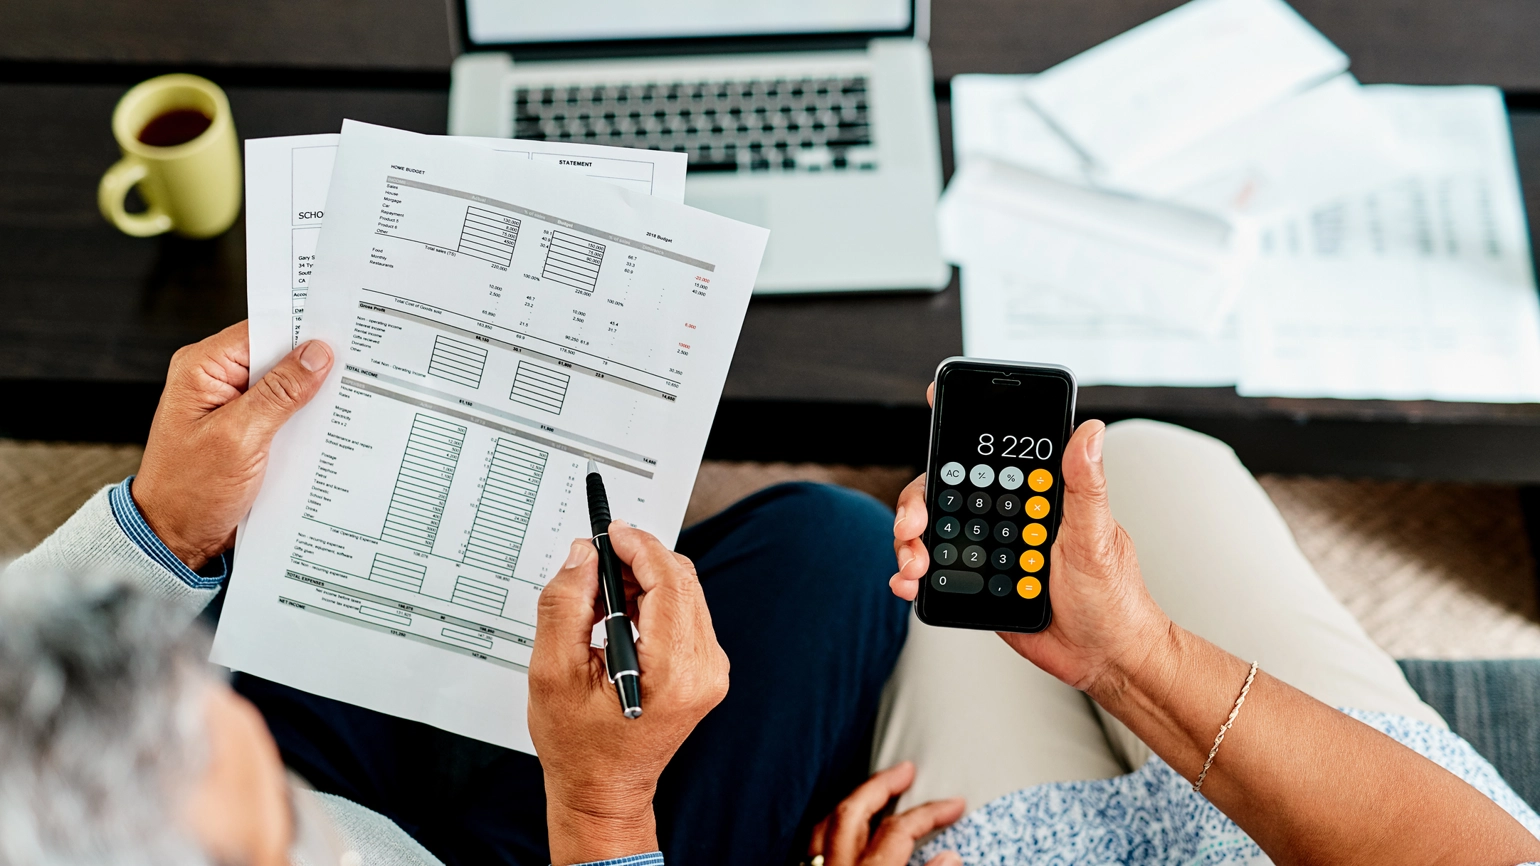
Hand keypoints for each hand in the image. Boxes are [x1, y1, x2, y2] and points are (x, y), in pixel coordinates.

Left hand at [132, 322, 333, 570]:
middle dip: (313, 364)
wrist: (176, 538)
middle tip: (354, 368)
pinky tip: (327, 426)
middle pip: (277, 355)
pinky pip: (284, 412)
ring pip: (285, 385)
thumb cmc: (189, 491)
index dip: (302, 330)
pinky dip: (305, 418)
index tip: (342, 334)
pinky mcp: (248, 429)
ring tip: (346, 398)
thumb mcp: (239, 438)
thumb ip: (279, 393)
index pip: (262, 330)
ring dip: (312, 396)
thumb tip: (316, 354)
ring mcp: (233, 405)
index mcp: (202, 368)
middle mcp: (216, 380)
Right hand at [529, 522, 729, 865]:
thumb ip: (566, 605)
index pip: (669, 581)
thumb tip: (583, 556)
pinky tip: (619, 615)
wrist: (603, 791)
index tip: (610, 532)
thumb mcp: (553, 672)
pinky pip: (684, 614)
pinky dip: (653, 602)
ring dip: (644, 580)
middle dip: (639, 560)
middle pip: (682, 582)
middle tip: (595, 562)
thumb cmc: (579, 747)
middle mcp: (703, 669)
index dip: (639, 547)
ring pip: (684, 593)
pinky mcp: (705, 671)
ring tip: (599, 595)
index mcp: (674, 671)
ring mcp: (710, 671)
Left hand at [808, 762, 963, 865]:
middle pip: (853, 811)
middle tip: (905, 770)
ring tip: (871, 790)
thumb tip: (949, 857)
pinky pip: (810, 845)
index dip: (930, 813)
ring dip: (851, 801)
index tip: (953, 805)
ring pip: (824, 824)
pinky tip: (839, 829)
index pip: (900, 830)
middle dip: (880, 785)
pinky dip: (828, 828)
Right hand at [891, 387, 1170, 694]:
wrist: (1103, 657)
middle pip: (947, 493)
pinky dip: (911, 575)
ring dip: (910, 542)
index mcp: (1035, 497)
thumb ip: (1085, 486)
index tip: (935, 407)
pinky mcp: (975, 586)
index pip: (991, 455)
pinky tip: (908, 582)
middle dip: (918, 502)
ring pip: (933, 532)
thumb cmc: (1113, 595)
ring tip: (912, 564)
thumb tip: (1089, 431)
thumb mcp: (1098, 537)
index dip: (960, 430)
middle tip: (912, 524)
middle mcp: (1007, 518)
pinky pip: (934, 573)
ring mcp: (988, 551)